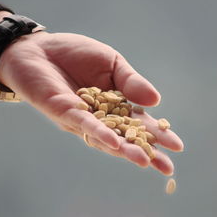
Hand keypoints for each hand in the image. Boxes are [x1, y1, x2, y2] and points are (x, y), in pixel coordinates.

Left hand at [0, 32, 183, 174]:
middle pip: (125, 137)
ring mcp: (81, 118)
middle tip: (167, 168)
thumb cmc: (75, 55)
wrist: (39, 47)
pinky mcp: (63, 111)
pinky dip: (100, 133)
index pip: (139, 123)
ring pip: (106, 137)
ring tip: (146, 162)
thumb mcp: (112, 63)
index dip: (157, 134)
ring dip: (126, 150)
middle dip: (146, 152)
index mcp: (114, 104)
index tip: (177, 146)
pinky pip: (83, 124)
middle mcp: (99, 117)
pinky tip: (115, 144)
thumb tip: (157, 100)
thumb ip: (131, 81)